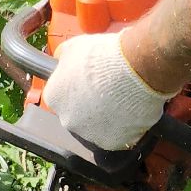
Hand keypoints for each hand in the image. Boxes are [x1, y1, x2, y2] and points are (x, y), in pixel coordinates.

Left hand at [42, 32, 172, 151]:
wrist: (136, 68)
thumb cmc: (104, 55)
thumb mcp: (73, 47)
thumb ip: (63, 60)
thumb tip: (62, 62)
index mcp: (54, 98)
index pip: (61, 95)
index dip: (76, 86)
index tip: (89, 80)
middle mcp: (67, 120)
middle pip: (78, 113)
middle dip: (91, 103)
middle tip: (108, 87)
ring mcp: (90, 134)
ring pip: (98, 126)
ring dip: (108, 115)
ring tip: (123, 97)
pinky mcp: (113, 142)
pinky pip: (118, 135)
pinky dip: (125, 125)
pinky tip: (133, 108)